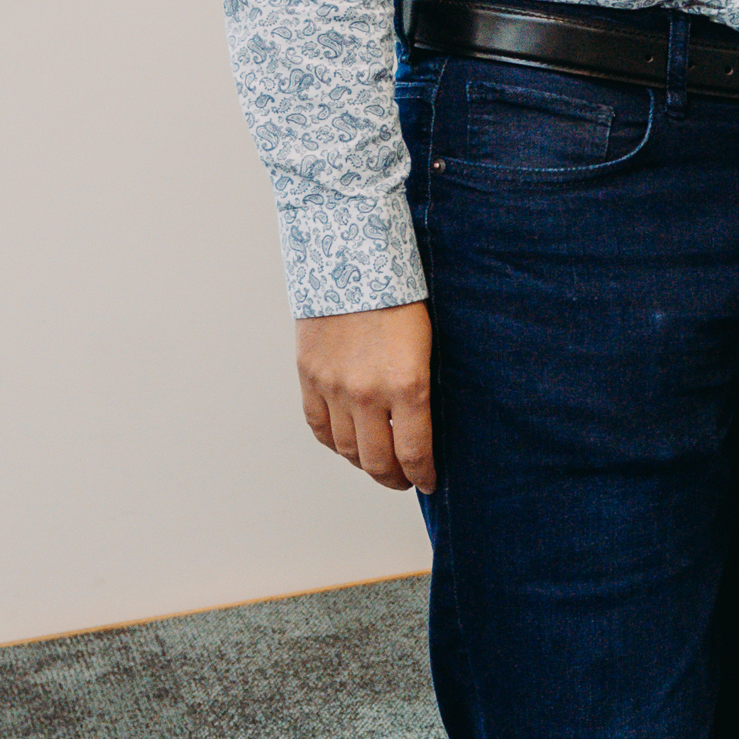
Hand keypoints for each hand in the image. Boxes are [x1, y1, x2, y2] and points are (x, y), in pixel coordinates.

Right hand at [296, 301, 435, 490]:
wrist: (353, 257)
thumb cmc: (401, 295)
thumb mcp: (427, 344)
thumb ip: (421, 388)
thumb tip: (424, 426)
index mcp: (407, 384)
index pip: (413, 452)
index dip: (422, 475)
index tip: (428, 482)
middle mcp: (366, 392)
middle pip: (377, 461)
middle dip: (395, 478)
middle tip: (404, 480)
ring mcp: (333, 386)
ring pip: (346, 449)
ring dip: (363, 464)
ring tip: (377, 463)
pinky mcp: (309, 375)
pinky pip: (318, 425)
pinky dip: (333, 442)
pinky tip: (347, 443)